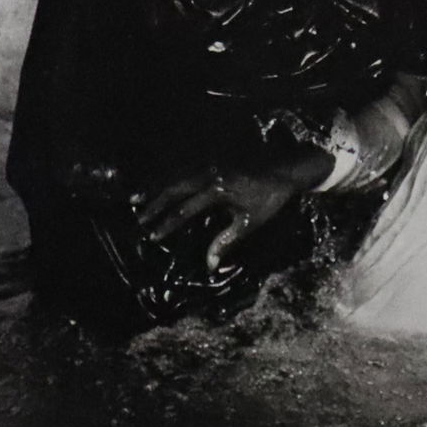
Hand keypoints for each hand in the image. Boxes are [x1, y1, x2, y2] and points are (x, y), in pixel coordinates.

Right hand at [137, 155, 328, 273]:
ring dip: (160, 188)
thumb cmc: (269, 198)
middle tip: (139, 219)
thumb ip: (226, 241)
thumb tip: (208, 265)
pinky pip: (188, 169)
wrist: (287, 168)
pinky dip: (172, 178)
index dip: (167, 224)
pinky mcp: (216, 160)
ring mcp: (212, 164)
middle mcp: (210, 173)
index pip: (185, 209)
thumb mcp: (250, 222)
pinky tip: (162, 186)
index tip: (152, 237)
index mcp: (218, 189)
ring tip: (139, 200)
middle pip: (176, 188)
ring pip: (179, 176)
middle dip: (156, 204)